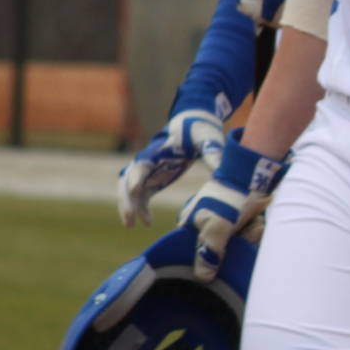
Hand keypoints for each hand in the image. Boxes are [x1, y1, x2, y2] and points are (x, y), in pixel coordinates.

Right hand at [115, 102, 228, 226]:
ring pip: (129, 189)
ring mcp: (148, 170)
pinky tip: (148, 222)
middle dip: (126, 199)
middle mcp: (148, 160)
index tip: (135, 191)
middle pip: (128, 179)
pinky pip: (140, 195)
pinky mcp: (153, 178)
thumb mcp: (207, 140)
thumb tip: (222, 172)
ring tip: (132, 226)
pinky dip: (141, 208)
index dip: (136, 177)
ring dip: (128, 206)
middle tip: (130, 219)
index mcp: (158, 150)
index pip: (142, 164)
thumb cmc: (199, 130)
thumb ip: (212, 154)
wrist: (193, 123)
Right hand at [178, 134, 284, 279]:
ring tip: (252, 224)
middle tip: (241, 232)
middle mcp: (206, 222)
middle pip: (220, 250)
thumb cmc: (231, 198)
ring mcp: (225, 219)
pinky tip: (259, 221)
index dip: (211, 258)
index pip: (196, 252)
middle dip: (235, 245)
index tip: (223, 256)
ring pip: (238, 243)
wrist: (257, 175)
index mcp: (191, 222)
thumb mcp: (217, 226)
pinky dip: (255, 230)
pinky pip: (248, 234)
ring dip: (248, 236)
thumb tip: (203, 277)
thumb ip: (209, 252)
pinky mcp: (242, 217)